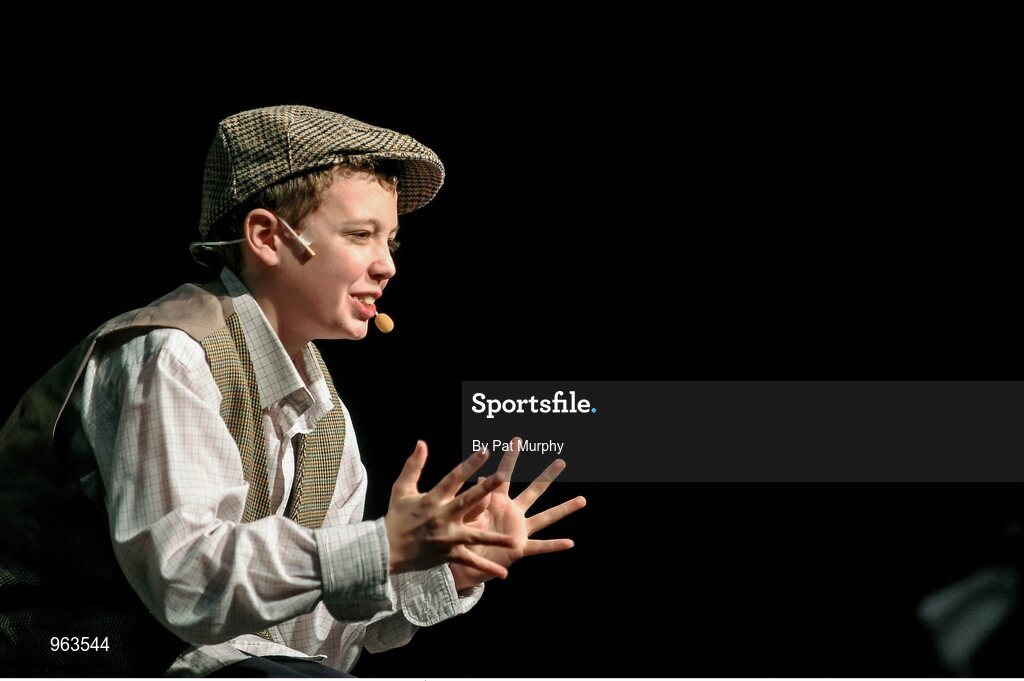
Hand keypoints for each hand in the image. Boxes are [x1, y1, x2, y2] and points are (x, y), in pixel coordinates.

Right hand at [384, 441, 516, 579]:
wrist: (385, 550)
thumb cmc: (396, 517)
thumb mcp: (401, 489)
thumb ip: (414, 465)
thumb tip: (422, 443)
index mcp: (431, 500)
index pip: (453, 478)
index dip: (469, 464)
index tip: (485, 451)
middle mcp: (441, 518)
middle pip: (467, 501)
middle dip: (485, 490)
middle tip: (503, 477)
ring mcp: (446, 538)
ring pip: (474, 536)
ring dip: (495, 538)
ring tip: (515, 540)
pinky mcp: (448, 555)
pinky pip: (470, 561)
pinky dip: (486, 568)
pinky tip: (503, 573)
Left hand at [449, 436, 586, 590]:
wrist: (460, 561)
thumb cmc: (460, 535)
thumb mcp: (465, 515)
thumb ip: (474, 501)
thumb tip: (482, 480)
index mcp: (497, 501)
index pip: (505, 475)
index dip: (510, 457)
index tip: (517, 439)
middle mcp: (513, 512)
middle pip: (534, 491)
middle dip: (547, 476)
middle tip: (561, 461)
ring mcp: (519, 529)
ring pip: (545, 517)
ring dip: (564, 508)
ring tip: (582, 499)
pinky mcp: (520, 547)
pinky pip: (540, 545)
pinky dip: (554, 545)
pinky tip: (570, 543)